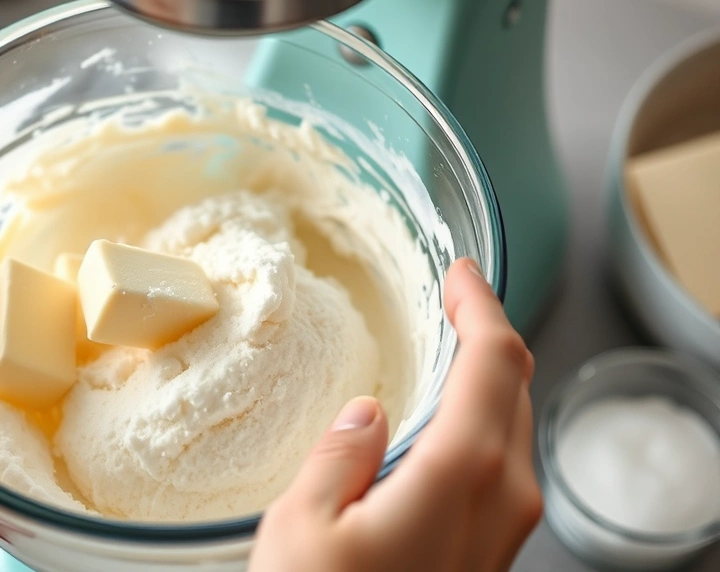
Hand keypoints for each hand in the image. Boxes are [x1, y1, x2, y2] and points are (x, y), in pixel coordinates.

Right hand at [249, 259, 540, 571]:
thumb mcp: (302, 528)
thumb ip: (338, 457)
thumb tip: (363, 415)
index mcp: (459, 475)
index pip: (493, 361)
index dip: (480, 305)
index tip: (460, 274)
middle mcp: (501, 501)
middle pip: (515, 389)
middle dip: (486, 335)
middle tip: (454, 302)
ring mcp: (504, 534)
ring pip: (513, 429)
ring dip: (485, 382)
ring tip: (447, 355)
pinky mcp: (491, 557)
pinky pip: (502, 470)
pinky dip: (481, 427)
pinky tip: (444, 428)